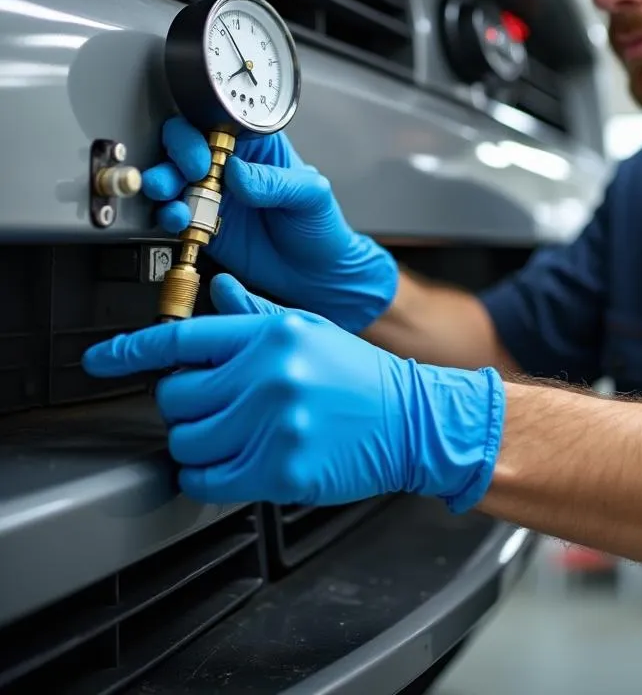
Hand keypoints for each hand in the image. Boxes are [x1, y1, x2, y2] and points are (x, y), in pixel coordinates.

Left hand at [81, 275, 504, 508]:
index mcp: (273, 333)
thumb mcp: (310, 330)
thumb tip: (215, 289)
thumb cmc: (360, 376)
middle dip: (187, 407)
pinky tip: (236, 465)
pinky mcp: (281, 468)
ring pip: (185, 442)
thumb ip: (255, 314)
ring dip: (198, 445)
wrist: (413, 419)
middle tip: (219, 409)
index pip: (182, 338)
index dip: (129, 350)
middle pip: (175, 397)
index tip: (99, 360)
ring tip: (234, 439)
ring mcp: (275, 422)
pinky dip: (209, 478)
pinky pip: (207, 480)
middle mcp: (270, 373)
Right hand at [142, 116, 397, 332]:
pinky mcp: (202, 225)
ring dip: (165, 183)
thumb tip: (237, 171)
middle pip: (188, 145)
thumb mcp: (311, 195)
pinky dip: (169, 215)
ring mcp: (214, 195)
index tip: (206, 152)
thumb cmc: (320, 225)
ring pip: (175, 178)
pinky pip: (176, 214)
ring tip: (171, 196)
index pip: (222, 123)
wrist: (315, 274)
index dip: (205, 131)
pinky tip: (178, 220)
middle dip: (178, 154)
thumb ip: (276, 181)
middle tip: (189, 172)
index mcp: (258, 146)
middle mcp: (230, 166)